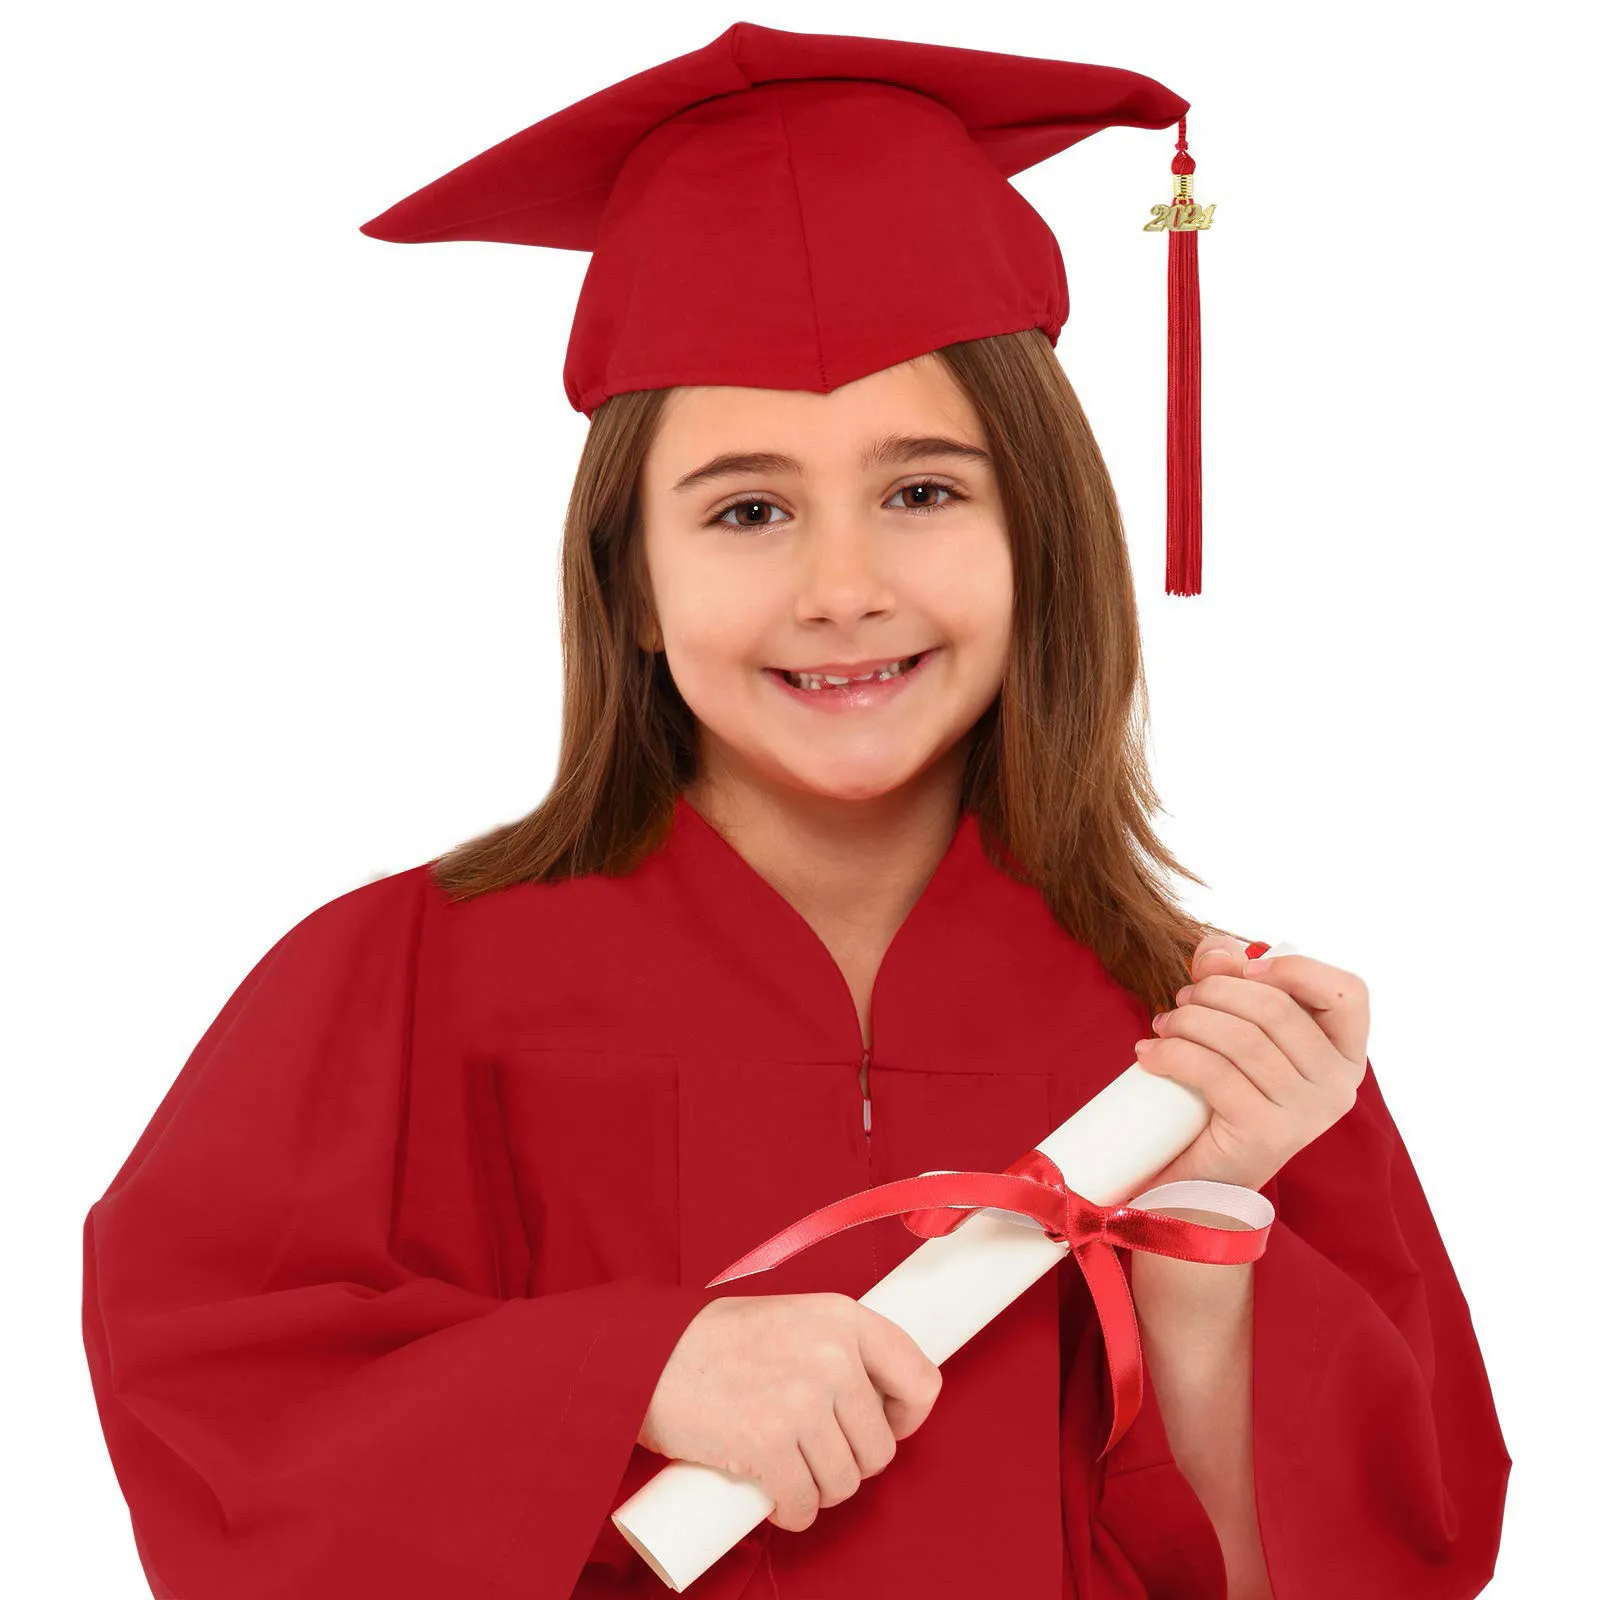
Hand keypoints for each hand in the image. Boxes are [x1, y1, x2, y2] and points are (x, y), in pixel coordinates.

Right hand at [638, 1291, 942, 1531]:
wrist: (647, 1353)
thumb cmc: (715, 1339)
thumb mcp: (791, 1317)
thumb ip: (834, 1347)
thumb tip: (874, 1399)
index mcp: (843, 1317)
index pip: (920, 1378)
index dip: (907, 1416)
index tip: (883, 1426)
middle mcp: (832, 1357)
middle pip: (880, 1447)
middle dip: (852, 1462)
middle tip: (815, 1452)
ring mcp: (801, 1403)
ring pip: (845, 1482)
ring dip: (821, 1490)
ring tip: (790, 1472)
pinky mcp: (768, 1446)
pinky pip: (805, 1505)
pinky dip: (794, 1513)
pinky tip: (777, 1499)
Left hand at [1131, 934, 1369, 1193]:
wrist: (1203, 1180)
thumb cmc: (1222, 1093)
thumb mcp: (1234, 1028)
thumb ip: (1232, 976)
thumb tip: (1218, 949)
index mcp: (1344, 1055)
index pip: (1349, 992)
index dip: (1298, 967)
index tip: (1246, 967)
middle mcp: (1338, 1086)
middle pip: (1278, 1008)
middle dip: (1217, 990)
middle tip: (1182, 1000)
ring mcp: (1308, 1114)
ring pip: (1242, 1038)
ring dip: (1189, 1019)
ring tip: (1163, 1024)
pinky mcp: (1267, 1134)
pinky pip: (1215, 1073)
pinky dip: (1172, 1053)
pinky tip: (1149, 1053)